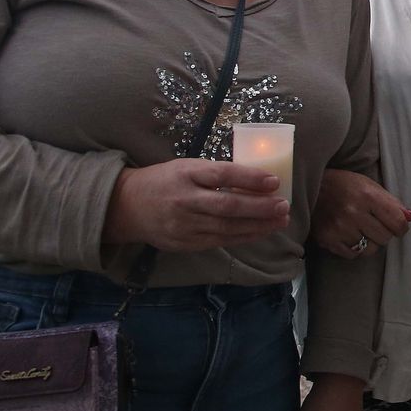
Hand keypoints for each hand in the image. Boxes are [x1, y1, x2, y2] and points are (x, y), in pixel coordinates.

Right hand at [102, 159, 289, 250]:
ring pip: (226, 228)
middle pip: (227, 206)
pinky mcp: (184, 243)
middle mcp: (184, 200)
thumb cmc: (164, 181)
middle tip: (284, 205)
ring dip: (258, 225)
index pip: (221, 175)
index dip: (250, 178)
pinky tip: (261, 231)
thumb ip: (214, 173)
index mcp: (185, 174)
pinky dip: (243, 237)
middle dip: (260, 207)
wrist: (127, 207)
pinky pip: (219, 241)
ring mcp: (183, 225)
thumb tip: (256, 178)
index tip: (274, 181)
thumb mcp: (186, 167)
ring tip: (280, 220)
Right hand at [311, 169, 410, 258]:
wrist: (310, 189)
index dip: (401, 227)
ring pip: (370, 249)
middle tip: (375, 225)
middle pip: (385, 238)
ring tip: (361, 230)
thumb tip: (410, 218)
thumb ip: (391, 202)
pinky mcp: (328, 240)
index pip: (397, 222)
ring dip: (369, 242)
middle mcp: (354, 213)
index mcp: (368, 196)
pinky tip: (349, 235)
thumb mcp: (370, 185)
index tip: (397, 227)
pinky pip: (353, 255)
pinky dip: (354, 249)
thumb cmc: (344, 185)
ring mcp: (340, 228)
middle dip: (384, 233)